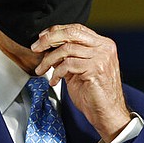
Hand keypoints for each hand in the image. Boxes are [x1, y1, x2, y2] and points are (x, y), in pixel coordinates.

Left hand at [31, 24, 131, 142]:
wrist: (107, 113)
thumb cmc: (94, 94)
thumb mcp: (80, 70)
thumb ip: (69, 56)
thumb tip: (49, 48)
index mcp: (102, 45)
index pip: (76, 29)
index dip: (56, 31)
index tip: (41, 38)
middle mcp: (104, 48)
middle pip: (71, 34)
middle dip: (49, 39)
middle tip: (36, 48)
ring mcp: (101, 58)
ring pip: (66, 49)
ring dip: (48, 60)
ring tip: (42, 70)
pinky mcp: (96, 69)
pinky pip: (68, 65)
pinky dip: (56, 73)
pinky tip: (54, 81)